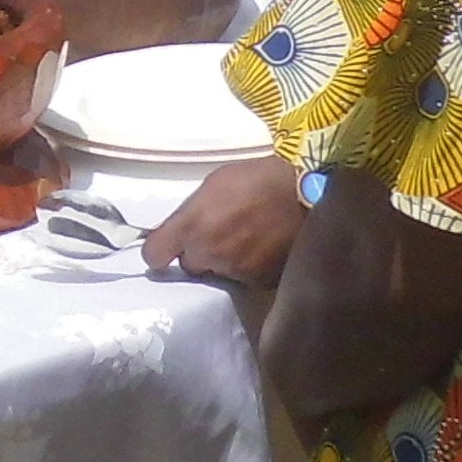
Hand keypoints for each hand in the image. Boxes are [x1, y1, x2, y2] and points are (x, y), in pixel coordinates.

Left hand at [144, 153, 307, 289]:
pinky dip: (251, 268)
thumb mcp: (216, 183)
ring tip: (250, 237)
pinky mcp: (258, 282)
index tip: (165, 249)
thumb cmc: (258, 179)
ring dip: (227, 260)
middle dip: (201, 253)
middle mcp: (208, 253)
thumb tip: (182, 229)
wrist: (307, 193)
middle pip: (190, 264)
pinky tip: (264, 248)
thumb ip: (193, 211)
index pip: (154, 254)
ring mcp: (235, 271)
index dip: (159, 251)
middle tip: (221, 234)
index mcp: (192, 225)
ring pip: (219, 272)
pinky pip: (244, 278)